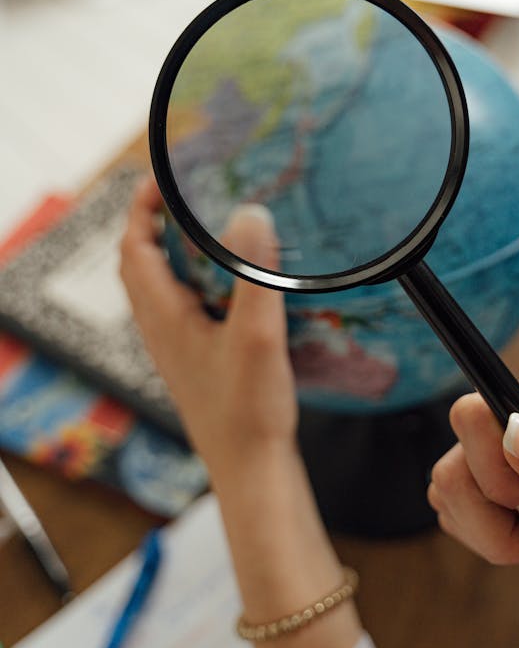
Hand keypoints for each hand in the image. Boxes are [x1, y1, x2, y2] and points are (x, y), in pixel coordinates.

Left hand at [120, 176, 360, 647]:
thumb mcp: (256, 335)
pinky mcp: (195, 360)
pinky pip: (182, 305)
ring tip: (212, 228)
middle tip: (193, 194)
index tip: (167, 175)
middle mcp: (160, 329)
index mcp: (163, 317)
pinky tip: (231, 284)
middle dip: (156, 221)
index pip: (133, 246)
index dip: (142, 206)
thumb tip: (249, 213)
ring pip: (161, 285)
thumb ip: (254, 275)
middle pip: (141, 261)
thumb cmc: (249, 411)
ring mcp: (175, 346)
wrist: (252, 471)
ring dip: (174, 250)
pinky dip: (194, 279)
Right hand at [428, 383, 518, 647]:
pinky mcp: (484, 491)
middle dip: (501, 502)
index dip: (500, 457)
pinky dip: (486, 542)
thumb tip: (517, 433)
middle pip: (462, 442)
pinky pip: (449, 511)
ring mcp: (503, 457)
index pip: (489, 401)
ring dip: (494, 532)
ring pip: (448, 482)